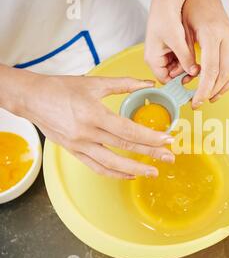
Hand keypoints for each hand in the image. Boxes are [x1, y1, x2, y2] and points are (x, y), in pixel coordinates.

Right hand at [0, 66, 174, 178]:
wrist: (31, 98)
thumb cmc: (62, 88)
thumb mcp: (95, 82)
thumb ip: (125, 84)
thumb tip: (150, 84)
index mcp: (94, 114)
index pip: (129, 131)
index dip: (151, 137)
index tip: (168, 140)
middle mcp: (87, 133)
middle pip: (125, 148)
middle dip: (150, 154)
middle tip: (169, 158)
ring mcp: (79, 145)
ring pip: (112, 163)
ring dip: (135, 169)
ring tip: (153, 172)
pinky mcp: (74, 152)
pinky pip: (97, 167)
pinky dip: (114, 173)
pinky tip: (129, 174)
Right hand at [144, 0, 198, 83]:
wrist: (166, 2)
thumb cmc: (165, 17)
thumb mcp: (177, 41)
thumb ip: (186, 58)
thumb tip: (195, 73)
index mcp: (153, 59)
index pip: (166, 81)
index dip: (178, 83)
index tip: (191, 81)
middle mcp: (156, 59)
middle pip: (173, 75)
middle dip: (185, 71)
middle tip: (196, 66)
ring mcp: (162, 54)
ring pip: (178, 67)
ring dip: (187, 63)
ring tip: (191, 52)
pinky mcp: (169, 49)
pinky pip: (180, 58)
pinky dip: (187, 56)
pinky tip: (190, 48)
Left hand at [182, 0, 228, 106]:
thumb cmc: (187, 8)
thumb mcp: (181, 32)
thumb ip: (187, 56)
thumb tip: (190, 78)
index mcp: (212, 35)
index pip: (211, 70)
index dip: (203, 89)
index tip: (196, 101)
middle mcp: (227, 37)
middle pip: (223, 74)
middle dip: (211, 92)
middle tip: (198, 103)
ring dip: (222, 88)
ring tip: (209, 98)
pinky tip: (219, 86)